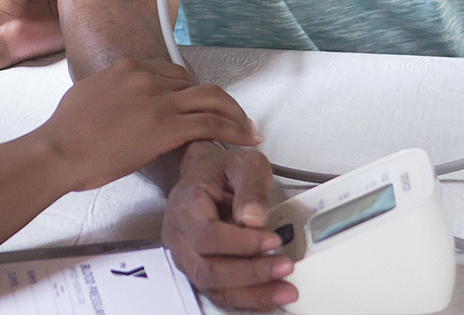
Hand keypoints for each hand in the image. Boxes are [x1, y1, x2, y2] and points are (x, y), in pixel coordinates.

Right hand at [33, 59, 263, 191]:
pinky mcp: (166, 127)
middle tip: (231, 116)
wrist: (58, 150)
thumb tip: (113, 98)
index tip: (199, 103)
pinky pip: (211, 124)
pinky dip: (234, 130)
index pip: (172, 73)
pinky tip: (245, 139)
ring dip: (234, 113)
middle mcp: (147, 78)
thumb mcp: (87, 94)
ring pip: (211, 99)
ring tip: (247, 129)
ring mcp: (158, 101)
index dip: (191, 90)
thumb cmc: (64, 132)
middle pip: (195, 84)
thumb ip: (109, 91)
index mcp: (128, 68)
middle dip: (217, 101)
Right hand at [162, 141, 298, 310]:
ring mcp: (185, 255)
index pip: (207, 235)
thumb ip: (251, 188)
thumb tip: (254, 218)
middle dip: (250, 273)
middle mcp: (179, 234)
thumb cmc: (222, 169)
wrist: (206, 174)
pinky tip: (270, 295)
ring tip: (285, 289)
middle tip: (284, 267)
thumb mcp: (244, 164)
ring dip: (251, 293)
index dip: (241, 243)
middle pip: (207, 268)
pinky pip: (219, 292)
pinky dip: (247, 299)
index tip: (273, 240)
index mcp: (185, 204)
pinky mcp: (198, 269)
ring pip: (213, 286)